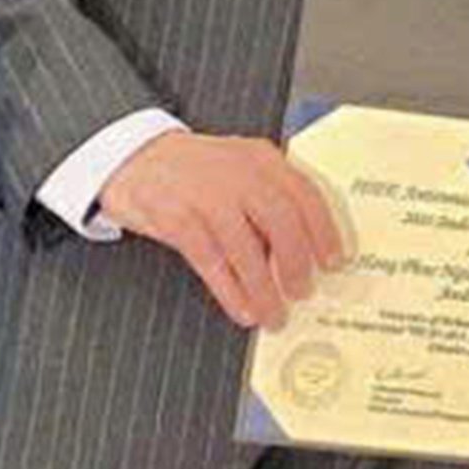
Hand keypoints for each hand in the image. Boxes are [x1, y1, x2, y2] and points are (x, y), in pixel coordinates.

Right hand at [98, 133, 346, 330]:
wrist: (132, 154)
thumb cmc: (194, 169)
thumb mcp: (238, 165)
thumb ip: (269, 194)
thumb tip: (303, 248)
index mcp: (261, 158)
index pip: (305, 195)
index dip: (325, 232)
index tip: (335, 261)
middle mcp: (238, 173)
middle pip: (281, 220)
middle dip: (296, 263)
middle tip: (303, 291)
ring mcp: (206, 195)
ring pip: (246, 248)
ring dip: (264, 288)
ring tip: (274, 314)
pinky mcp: (176, 218)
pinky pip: (211, 262)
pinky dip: (231, 291)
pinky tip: (242, 309)